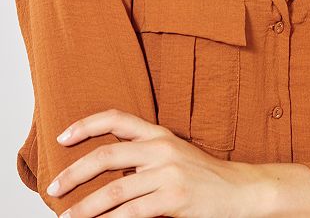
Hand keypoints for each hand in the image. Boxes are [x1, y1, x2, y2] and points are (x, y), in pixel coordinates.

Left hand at [46, 108, 269, 217]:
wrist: (239, 190)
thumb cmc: (202, 174)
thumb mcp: (173, 154)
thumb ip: (144, 155)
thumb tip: (105, 170)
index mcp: (158, 133)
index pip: (116, 119)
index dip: (86, 125)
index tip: (62, 137)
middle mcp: (160, 148)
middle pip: (106, 156)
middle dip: (74, 173)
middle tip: (53, 187)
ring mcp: (167, 173)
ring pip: (113, 191)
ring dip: (84, 208)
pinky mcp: (173, 199)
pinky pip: (131, 214)